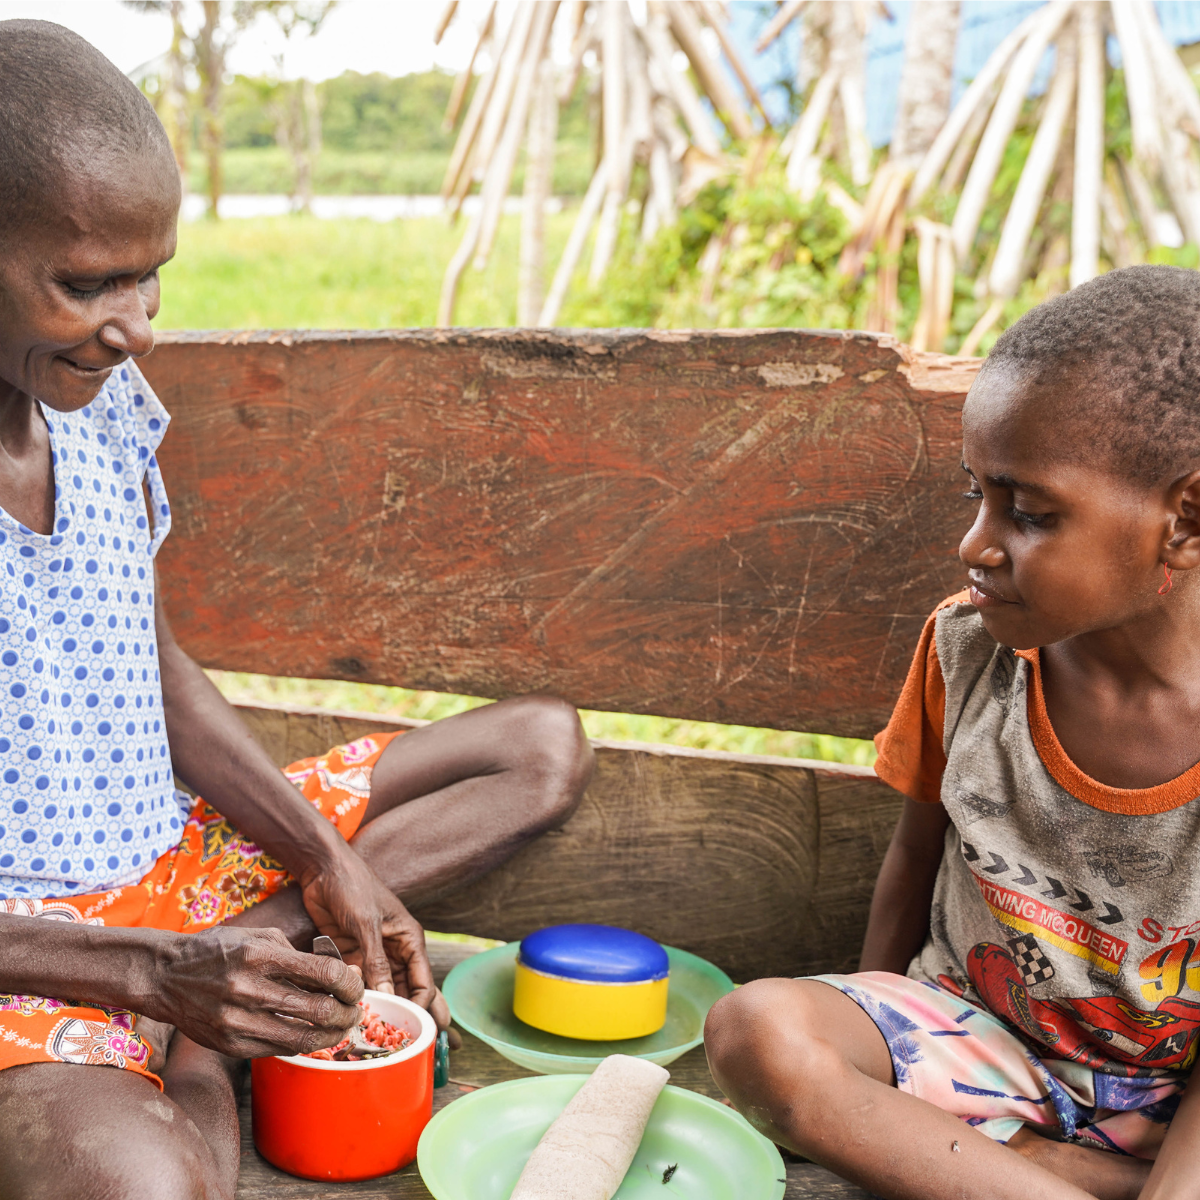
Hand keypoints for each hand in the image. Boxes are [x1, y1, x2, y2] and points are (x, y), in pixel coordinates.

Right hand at [152, 925, 362, 1057]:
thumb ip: (298, 955)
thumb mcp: (258, 938)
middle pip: (320, 1010)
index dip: (350, 982)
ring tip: (341, 1026)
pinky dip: (302, 1043)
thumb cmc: (218, 951)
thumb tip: (340, 974)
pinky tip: (310, 1033)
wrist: (165, 976)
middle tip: (354, 1010)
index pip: (324, 972)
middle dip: (348, 1013)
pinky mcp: (230, 1045)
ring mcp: (238, 1022)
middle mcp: (249, 990)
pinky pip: (278, 1050)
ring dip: (331, 1034)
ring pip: (302, 1039)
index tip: (356, 986)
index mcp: (260, 956)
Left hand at [299, 846, 451, 1033]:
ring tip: (392, 1044)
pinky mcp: (351, 958)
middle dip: (422, 1018)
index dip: (423, 1008)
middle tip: (432, 1049)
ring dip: (387, 1013)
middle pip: (411, 993)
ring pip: (386, 993)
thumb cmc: (353, 887)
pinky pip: (360, 986)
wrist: (323, 870)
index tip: (415, 1032)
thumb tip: (384, 996)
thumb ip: (376, 959)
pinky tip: (358, 1020)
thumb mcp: (366, 922)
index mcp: (409, 940)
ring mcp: (373, 957)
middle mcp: (395, 952)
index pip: (423, 983)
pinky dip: (360, 1001)